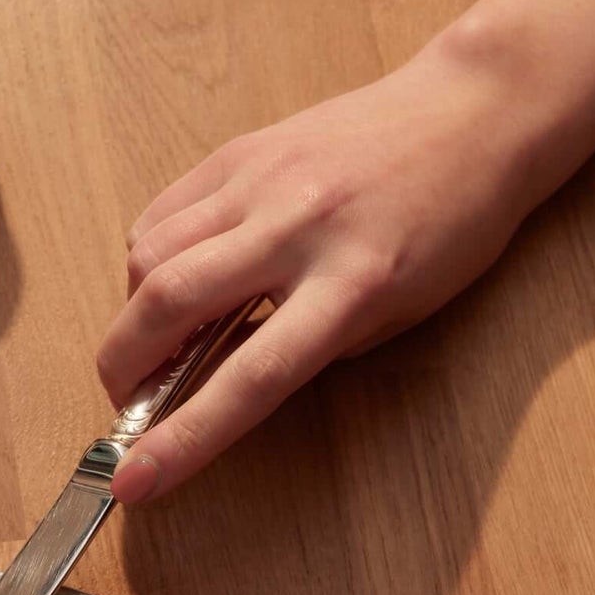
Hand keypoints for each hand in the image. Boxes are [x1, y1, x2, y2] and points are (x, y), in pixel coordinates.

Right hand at [100, 37, 541, 501]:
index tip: (132, 480)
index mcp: (353, 286)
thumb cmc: (448, 228)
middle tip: (124, 402)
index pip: (250, 379)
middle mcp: (298, 228)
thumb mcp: (397, 315)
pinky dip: (146, 260)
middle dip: (121, 367)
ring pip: (149, 254)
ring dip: (132, 314)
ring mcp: (262, 181)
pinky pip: (162, 213)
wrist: (473, 114)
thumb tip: (218, 377)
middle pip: (169, 302)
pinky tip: (169, 279)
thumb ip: (310, 347)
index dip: (183, 439)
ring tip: (157, 339)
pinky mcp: (240, 151)